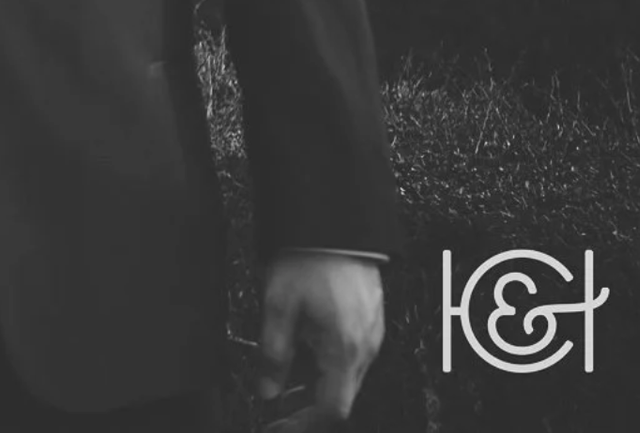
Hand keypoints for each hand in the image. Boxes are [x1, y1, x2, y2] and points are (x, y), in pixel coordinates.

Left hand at [255, 252, 384, 422]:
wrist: (335, 225)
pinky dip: (327, 360)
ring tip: (284, 370)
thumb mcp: (278, 307)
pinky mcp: (370, 321)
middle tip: (275, 395)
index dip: (304, 422)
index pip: (333, 408)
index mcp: (345, 349)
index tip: (278, 422)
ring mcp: (372, 334)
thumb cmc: (309, 259)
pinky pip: (351, 353)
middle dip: (306, 403)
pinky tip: (304, 345)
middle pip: (340, 394)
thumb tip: (267, 390)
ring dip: (316, 380)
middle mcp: (366, 347)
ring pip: (345, 375)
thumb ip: (273, 354)